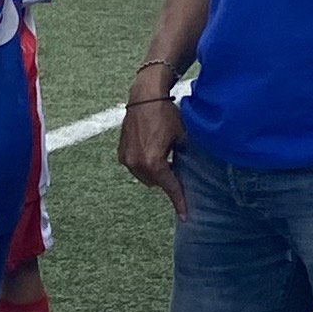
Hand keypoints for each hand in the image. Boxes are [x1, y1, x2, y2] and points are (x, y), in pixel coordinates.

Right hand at [116, 86, 184, 211]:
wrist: (145, 96)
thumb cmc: (166, 114)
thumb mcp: (182, 136)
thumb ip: (186, 157)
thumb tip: (191, 168)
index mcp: (153, 162)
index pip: (170, 187)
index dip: (179, 201)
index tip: (185, 215)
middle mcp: (136, 164)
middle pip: (157, 183)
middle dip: (167, 178)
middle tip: (178, 167)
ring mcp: (126, 158)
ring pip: (145, 176)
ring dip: (155, 171)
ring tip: (165, 156)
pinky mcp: (121, 151)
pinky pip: (135, 166)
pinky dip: (144, 163)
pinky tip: (153, 149)